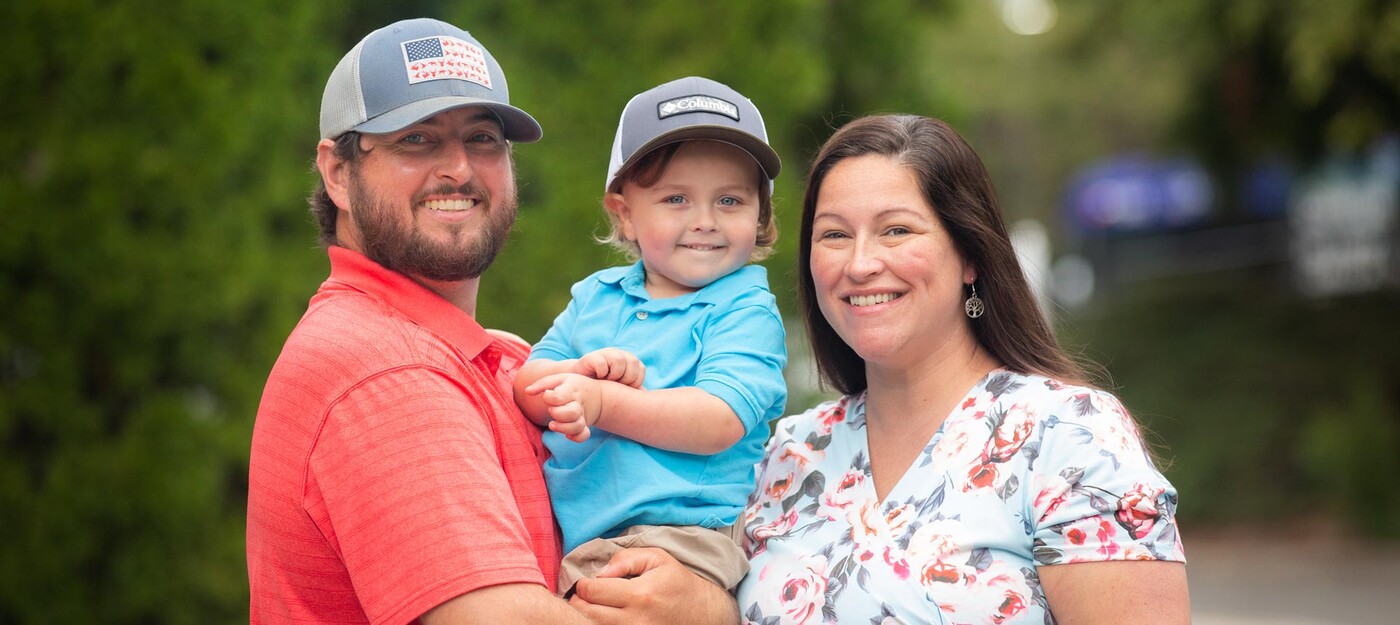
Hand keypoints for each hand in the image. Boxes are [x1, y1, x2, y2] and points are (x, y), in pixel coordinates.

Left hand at [524, 373, 601, 441]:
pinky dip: (576, 437)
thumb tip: (527, 391)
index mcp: (572, 389)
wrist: (596, 395)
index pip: (560, 396)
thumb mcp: (559, 379)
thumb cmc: (571, 386)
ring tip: (552, 424)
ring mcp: (583, 416)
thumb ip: (542, 384)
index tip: (547, 395)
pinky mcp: (585, 426)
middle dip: (557, 414)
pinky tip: (567, 435)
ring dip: (563, 428)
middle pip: (571, 413)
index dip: (549, 397)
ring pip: (577, 426)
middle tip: (551, 410)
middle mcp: (579, 403)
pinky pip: (584, 435)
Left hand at [569, 548, 737, 624]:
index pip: (594, 592)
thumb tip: (600, 572)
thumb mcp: (657, 558)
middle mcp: (636, 619)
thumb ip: (626, 559)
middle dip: (579, 602)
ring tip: (589, 605)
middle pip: (589, 614)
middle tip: (579, 595)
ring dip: (586, 616)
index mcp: (640, 594)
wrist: (702, 611)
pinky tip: (603, 615)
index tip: (584, 582)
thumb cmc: (676, 581)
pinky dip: (600, 624)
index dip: (582, 585)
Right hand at [573, 348, 645, 387]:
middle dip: (626, 378)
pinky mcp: (591, 357)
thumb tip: (647, 396)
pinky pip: (602, 363)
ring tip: (606, 380)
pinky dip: (601, 373)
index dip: (634, 382)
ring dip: (614, 375)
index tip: (624, 388)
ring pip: (619, 360)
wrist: (580, 385)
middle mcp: (619, 354)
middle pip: (633, 362)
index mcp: (628, 362)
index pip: (641, 369)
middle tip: (615, 384)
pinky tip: (597, 376)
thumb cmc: (603, 389)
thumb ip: (634, 391)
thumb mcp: (622, 390)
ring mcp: (605, 353)